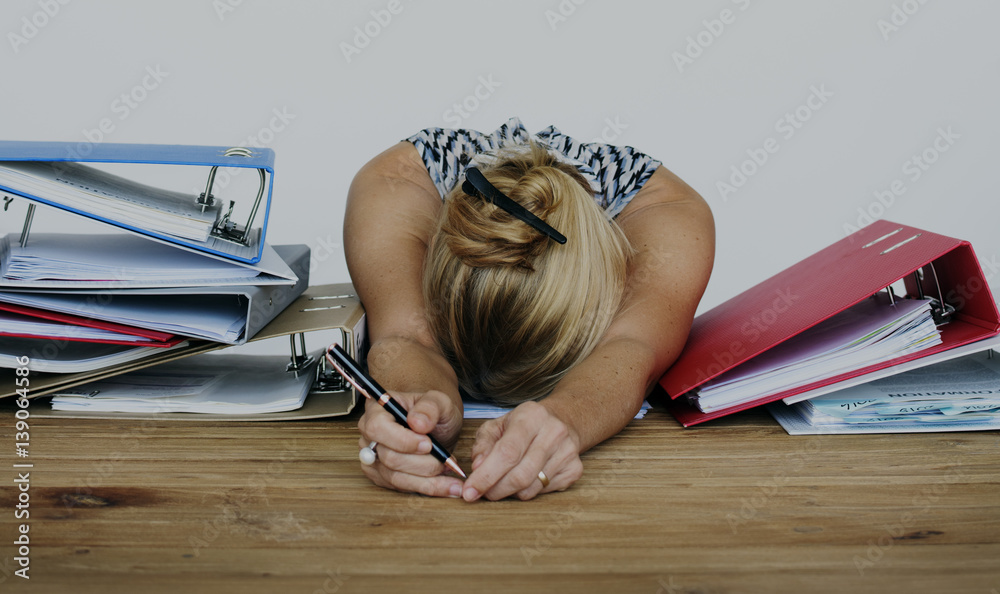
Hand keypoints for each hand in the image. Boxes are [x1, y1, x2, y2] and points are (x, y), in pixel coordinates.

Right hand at [356, 389, 465, 497]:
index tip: (428, 444)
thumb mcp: (439, 401)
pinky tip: (446, 484)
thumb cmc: (432, 412)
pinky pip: (400, 488)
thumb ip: (430, 407)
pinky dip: (425, 487)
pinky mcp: (381, 476)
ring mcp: (373, 457)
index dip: (402, 440)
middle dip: (421, 463)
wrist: (435, 426)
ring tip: (449, 471)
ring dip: (426, 478)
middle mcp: (369, 435)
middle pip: (387, 456)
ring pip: (394, 477)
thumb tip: (418, 423)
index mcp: (377, 409)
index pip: (378, 427)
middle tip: (445, 460)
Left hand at [462, 401, 582, 501]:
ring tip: (502, 483)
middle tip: (482, 493)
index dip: (486, 476)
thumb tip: (477, 468)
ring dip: (510, 492)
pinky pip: (544, 492)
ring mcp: (567, 452)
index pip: (507, 452)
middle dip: (495, 490)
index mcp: (531, 416)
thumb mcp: (498, 425)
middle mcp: (554, 432)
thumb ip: (483, 444)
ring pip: (531, 488)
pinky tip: (524, 479)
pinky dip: (527, 492)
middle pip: (520, 475)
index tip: (470, 491)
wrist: (562, 420)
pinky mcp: (574, 469)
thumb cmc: (524, 424)